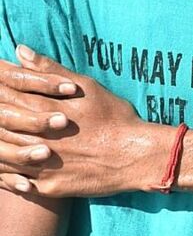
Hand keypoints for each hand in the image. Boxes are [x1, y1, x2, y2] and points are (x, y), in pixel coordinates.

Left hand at [0, 45, 162, 196]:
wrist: (137, 155)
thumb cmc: (115, 118)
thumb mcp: (86, 87)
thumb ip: (50, 70)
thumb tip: (20, 50)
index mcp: (45, 109)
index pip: (7, 94)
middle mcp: (38, 137)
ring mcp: (41, 164)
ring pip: (3, 153)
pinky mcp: (49, 186)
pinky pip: (16, 182)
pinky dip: (5, 174)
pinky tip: (4, 165)